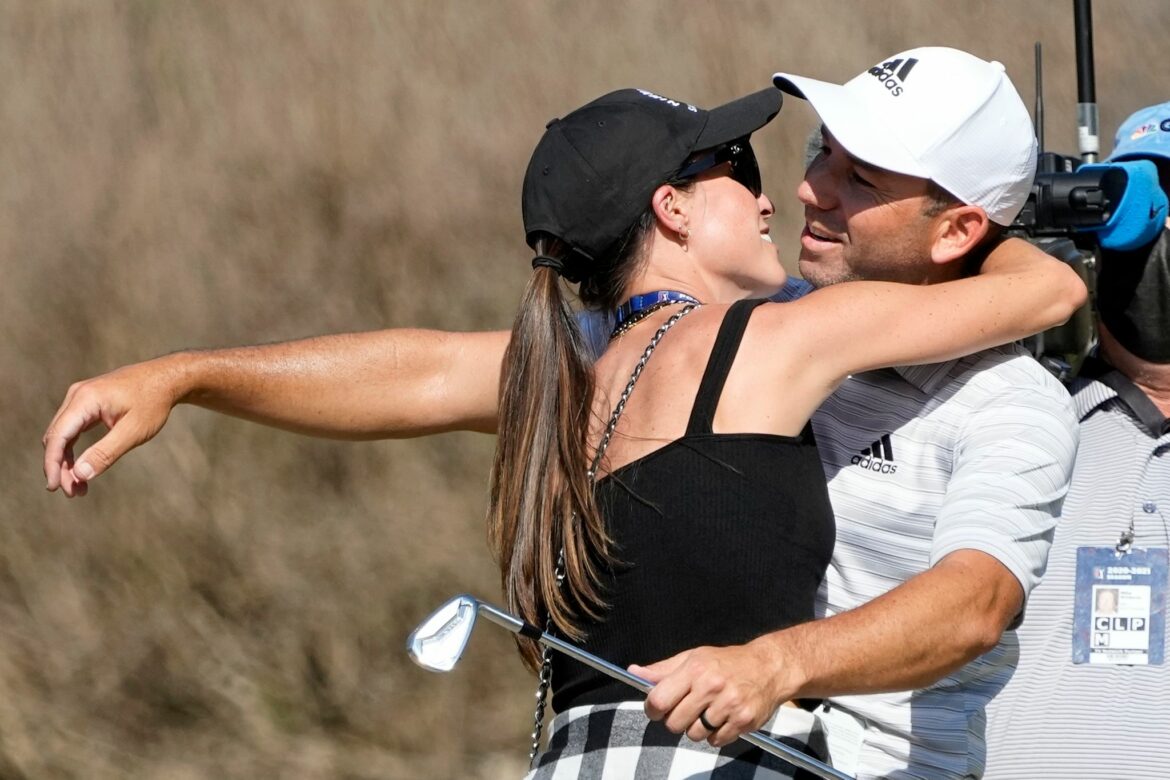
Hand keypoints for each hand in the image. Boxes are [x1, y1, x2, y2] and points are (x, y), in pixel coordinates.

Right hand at [43, 357, 184, 496]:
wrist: (167, 378)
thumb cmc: (153, 402)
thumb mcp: (133, 431)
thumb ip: (106, 453)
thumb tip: (80, 475)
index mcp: (85, 399)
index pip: (58, 436)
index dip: (52, 464)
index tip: (55, 487)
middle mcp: (77, 395)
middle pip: (57, 437)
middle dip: (61, 467)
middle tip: (74, 493)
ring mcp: (80, 398)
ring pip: (63, 435)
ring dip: (67, 461)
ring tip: (80, 487)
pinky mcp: (87, 403)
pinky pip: (73, 429)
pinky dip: (75, 449)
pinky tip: (83, 468)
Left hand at [631, 639, 794, 746]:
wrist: (768, 667)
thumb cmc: (726, 662)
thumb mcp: (693, 658)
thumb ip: (662, 670)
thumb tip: (634, 672)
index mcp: (694, 669)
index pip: (658, 700)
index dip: (653, 709)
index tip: (657, 709)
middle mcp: (711, 686)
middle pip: (674, 723)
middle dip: (676, 720)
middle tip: (687, 709)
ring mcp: (728, 705)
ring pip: (694, 735)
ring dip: (697, 728)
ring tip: (708, 711)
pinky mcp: (743, 720)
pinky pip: (715, 741)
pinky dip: (716, 734)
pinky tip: (723, 717)